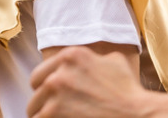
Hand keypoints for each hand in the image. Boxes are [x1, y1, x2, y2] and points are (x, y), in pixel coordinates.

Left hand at [28, 46, 147, 117]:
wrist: (133, 113)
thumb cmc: (127, 90)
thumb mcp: (113, 60)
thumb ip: (93, 57)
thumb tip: (90, 60)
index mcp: (72, 55)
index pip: (42, 70)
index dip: (46, 83)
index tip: (53, 92)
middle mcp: (59, 72)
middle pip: (35, 88)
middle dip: (42, 97)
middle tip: (54, 107)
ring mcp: (54, 94)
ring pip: (34, 108)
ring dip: (45, 113)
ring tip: (59, 116)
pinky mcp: (52, 114)